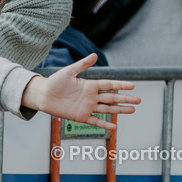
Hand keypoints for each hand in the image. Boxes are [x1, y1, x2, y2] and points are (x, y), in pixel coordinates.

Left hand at [21, 54, 138, 130]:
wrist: (43, 95)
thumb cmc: (54, 82)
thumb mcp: (68, 72)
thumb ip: (82, 65)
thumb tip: (94, 55)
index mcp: (90, 85)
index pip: (109, 85)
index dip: (121, 85)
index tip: (132, 86)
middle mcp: (91, 96)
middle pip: (112, 97)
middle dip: (125, 99)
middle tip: (138, 100)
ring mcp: (87, 107)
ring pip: (107, 109)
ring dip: (120, 110)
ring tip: (133, 110)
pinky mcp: (81, 117)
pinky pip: (95, 121)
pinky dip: (104, 124)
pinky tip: (114, 126)